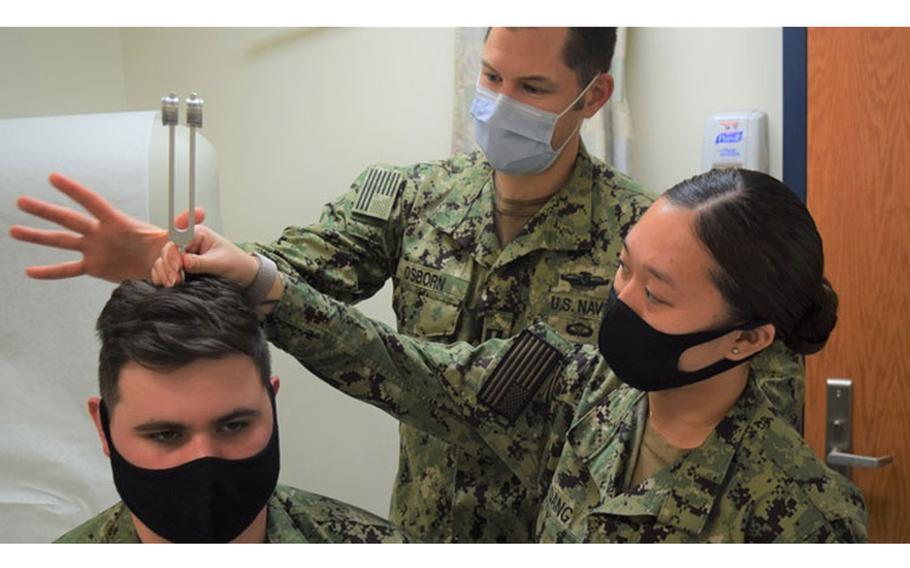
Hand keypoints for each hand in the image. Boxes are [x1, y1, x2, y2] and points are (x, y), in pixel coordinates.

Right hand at [9, 173, 205, 282]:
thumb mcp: (176, 238)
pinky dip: (50, 272)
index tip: (53, 177)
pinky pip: (68, 270)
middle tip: (20, 201)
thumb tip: (199, 213)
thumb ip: (182, 227)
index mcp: (118, 222)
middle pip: (69, 219)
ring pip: (62, 241)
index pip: (93, 203)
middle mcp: (101, 233)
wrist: (166, 269)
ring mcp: (95, 249)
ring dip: (38, 237)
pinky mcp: (94, 267)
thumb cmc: (169, 249)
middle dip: (46, 211)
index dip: (74, 191)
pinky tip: (30, 271)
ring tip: (13, 230)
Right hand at [151, 225, 259, 287]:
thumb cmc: (236, 264)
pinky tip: (167, 284)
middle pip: (167, 250)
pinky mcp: (179, 268)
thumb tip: (183, 262)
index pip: (177, 239)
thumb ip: (200, 262)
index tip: (178, 267)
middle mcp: (187, 243)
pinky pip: (164, 270)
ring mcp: (182, 255)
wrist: (244, 276)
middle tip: (175, 280)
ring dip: (164, 273)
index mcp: (198, 234)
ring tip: (173, 284)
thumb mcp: (220, 263)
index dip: (174, 253)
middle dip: (168, 266)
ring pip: (162, 261)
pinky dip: (162, 277)